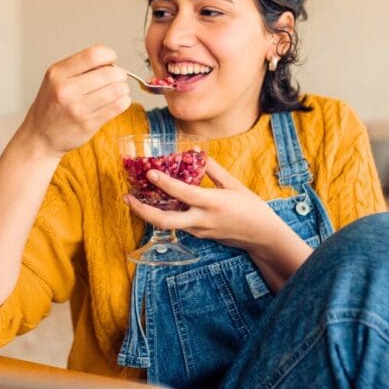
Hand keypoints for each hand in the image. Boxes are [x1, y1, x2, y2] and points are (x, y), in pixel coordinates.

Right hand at [19, 45, 129, 157]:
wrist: (40, 136)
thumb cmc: (50, 106)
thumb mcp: (55, 79)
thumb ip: (79, 66)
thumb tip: (108, 58)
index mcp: (57, 74)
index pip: (92, 55)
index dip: (108, 54)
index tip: (111, 59)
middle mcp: (66, 90)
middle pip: (108, 73)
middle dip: (119, 74)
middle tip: (118, 77)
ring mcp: (78, 108)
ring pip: (116, 90)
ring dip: (123, 88)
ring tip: (119, 89)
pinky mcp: (88, 124)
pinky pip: (117, 107)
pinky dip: (123, 101)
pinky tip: (118, 101)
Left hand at [123, 157, 288, 253]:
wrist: (261, 236)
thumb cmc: (251, 208)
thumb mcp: (234, 185)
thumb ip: (213, 169)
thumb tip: (195, 152)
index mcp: (213, 204)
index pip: (184, 194)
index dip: (165, 183)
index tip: (150, 172)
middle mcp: (202, 220)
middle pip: (165, 221)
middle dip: (142, 211)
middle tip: (127, 197)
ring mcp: (198, 230)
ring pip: (167, 225)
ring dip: (148, 213)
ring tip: (134, 199)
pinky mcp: (198, 235)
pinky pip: (176, 224)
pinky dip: (163, 214)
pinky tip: (156, 203)